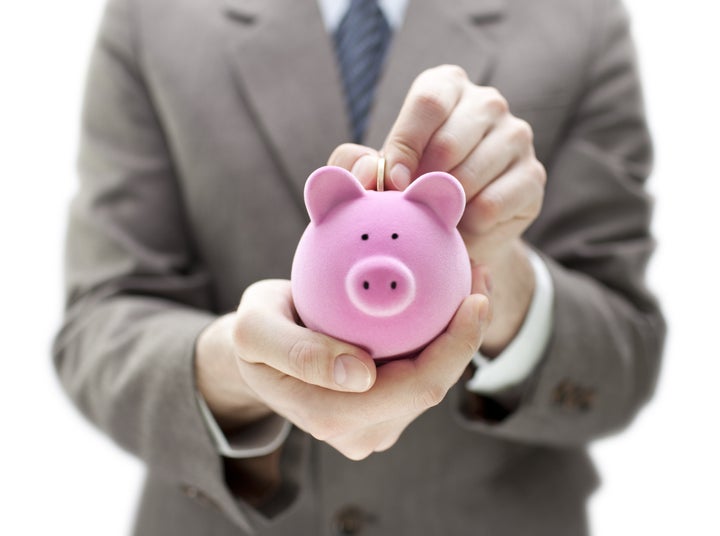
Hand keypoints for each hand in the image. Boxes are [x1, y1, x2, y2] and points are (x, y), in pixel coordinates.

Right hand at [196, 276, 489, 459]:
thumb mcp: (255, 331)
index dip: (455, 347)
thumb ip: (296, 353)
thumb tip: (360, 374)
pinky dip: (440, 340)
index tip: (476, 296)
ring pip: (434, 382)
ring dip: (458, 336)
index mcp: (333, 416)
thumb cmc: (254, 335)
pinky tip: (448, 300)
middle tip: (480, 277)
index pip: (415, 388)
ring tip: (470, 280)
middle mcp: (360, 432)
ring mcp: (374, 426)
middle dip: (467, 335)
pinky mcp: (383, 412)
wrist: (257, 353)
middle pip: (434, 387)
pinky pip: (422, 375)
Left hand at [329, 65, 545, 354]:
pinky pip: (491, 207)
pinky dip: (467, 229)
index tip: (392, 185)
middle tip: (413, 208)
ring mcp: (516, 138)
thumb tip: (367, 172)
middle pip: (450, 142)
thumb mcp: (374, 171)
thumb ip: (356, 164)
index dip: (405, 146)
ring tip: (436, 218)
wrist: (454, 225)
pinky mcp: (533, 177)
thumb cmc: (408, 187)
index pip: (428, 102)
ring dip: (444, 209)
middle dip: (422, 184)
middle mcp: (487, 104)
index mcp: (446, 87)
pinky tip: (460, 229)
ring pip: (471, 177)